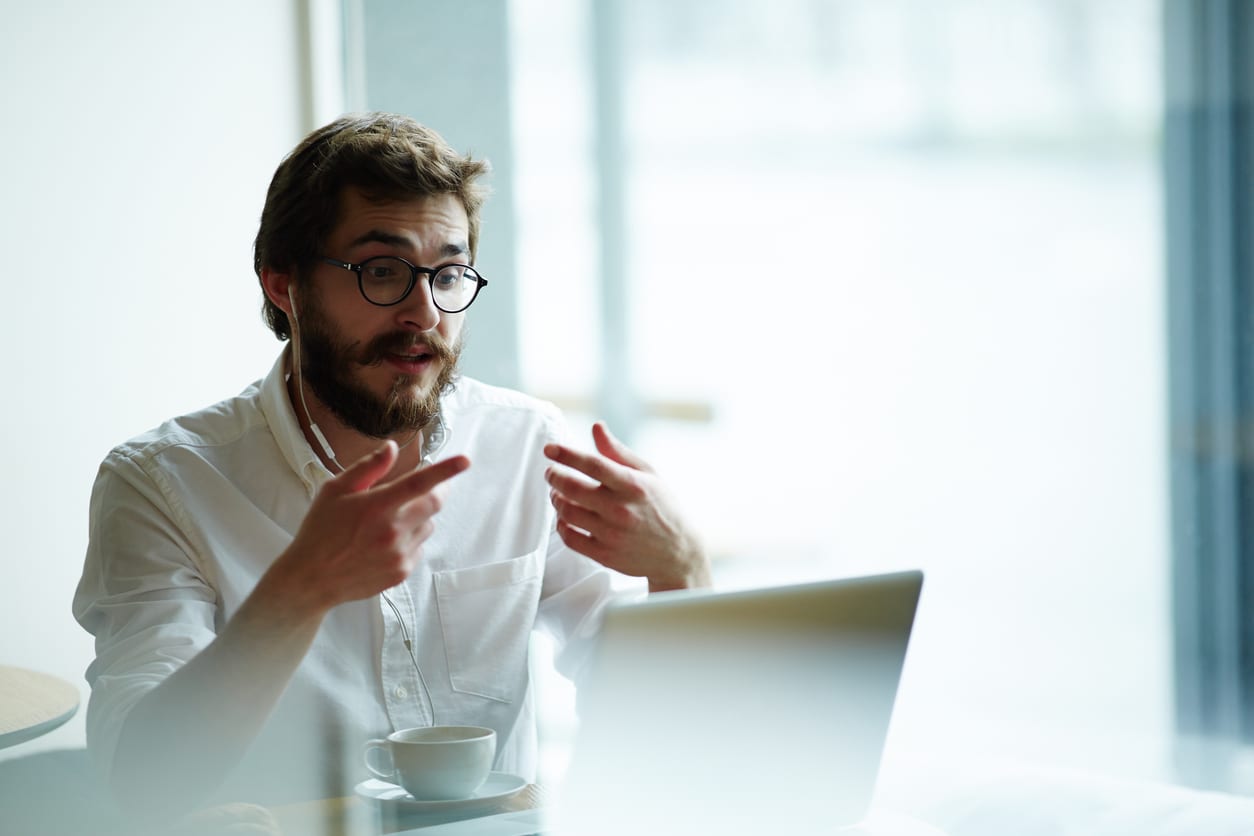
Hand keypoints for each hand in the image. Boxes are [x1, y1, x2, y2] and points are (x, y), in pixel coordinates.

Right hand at [273, 441, 469, 611]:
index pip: (419, 483)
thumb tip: (391, 448)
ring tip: (390, 520)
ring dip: (419, 516)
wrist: (312, 579)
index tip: (465, 461)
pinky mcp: (402, 571)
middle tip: (430, 485)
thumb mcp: (335, 491)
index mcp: (377, 506)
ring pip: (428, 525)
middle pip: (434, 504)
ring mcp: (399, 554)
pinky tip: (385, 542)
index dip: (445, 470)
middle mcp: (393, 531)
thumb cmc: (320, 531)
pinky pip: (419, 546)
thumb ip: (368, 468)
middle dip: (438, 490)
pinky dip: (410, 539)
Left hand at [544, 422, 709, 591]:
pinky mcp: (605, 555)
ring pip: (567, 513)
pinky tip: (565, 517)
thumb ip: (618, 451)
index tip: (549, 449)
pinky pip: (570, 538)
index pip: (592, 465)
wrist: (678, 552)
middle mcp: (621, 510)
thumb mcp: (648, 474)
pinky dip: (561, 525)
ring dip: (556, 499)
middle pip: (573, 488)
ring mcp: (612, 534)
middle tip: (551, 472)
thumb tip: (596, 427)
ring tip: (558, 493)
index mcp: (633, 485)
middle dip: (555, 476)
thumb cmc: (662, 507)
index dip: (566, 454)